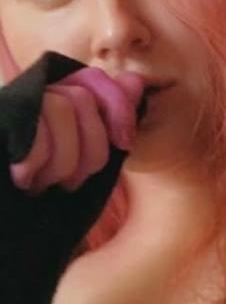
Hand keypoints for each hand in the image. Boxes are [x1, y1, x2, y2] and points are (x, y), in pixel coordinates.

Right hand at [9, 67, 144, 193]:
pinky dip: (36, 158)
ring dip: (63, 160)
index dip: (117, 106)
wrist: (2, 225)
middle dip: (91, 148)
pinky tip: (23, 178)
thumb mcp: (83, 163)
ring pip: (62, 106)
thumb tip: (134, 83)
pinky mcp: (0, 118)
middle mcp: (27, 94)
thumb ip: (105, 123)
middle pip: (82, 97)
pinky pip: (32, 125)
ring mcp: (7, 104)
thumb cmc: (39, 203)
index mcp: (51, 99)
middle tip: (71, 181)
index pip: (94, 78)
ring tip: (44, 183)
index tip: (125, 142)